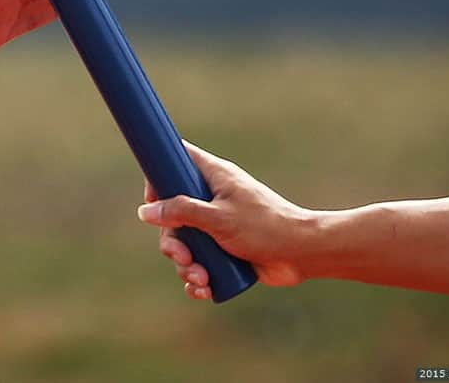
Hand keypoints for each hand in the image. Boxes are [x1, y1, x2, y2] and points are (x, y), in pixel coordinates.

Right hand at [137, 141, 316, 299]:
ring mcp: (218, 225)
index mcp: (214, 177)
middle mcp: (213, 198)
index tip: (152, 198)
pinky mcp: (224, 250)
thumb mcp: (218, 218)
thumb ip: (180, 211)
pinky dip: (197, 277)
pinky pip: (199, 262)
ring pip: (185, 243)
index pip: (178, 159)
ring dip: (186, 266)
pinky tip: (204, 288)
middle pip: (173, 214)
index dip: (159, 174)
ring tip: (202, 278)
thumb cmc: (265, 227)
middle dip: (173, 242)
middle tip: (183, 256)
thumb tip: (145, 211)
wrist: (302, 254)